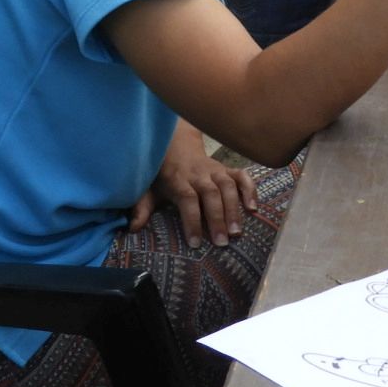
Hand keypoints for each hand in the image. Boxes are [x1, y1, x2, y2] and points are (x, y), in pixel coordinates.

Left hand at [128, 137, 257, 246]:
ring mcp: (214, 169)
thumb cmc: (162, 173)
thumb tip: (133, 229)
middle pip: (210, 193)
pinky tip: (254, 208)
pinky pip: (242, 176)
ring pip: (228, 186)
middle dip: (217, 217)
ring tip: (237, 232)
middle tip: (222, 242)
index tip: (195, 243)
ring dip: (234, 208)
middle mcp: (198, 174)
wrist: (175, 143)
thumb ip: (142, 207)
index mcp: (178, 179)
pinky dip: (250, 189)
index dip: (192, 220)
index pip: (187, 199)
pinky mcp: (226, 168)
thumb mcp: (148, 188)